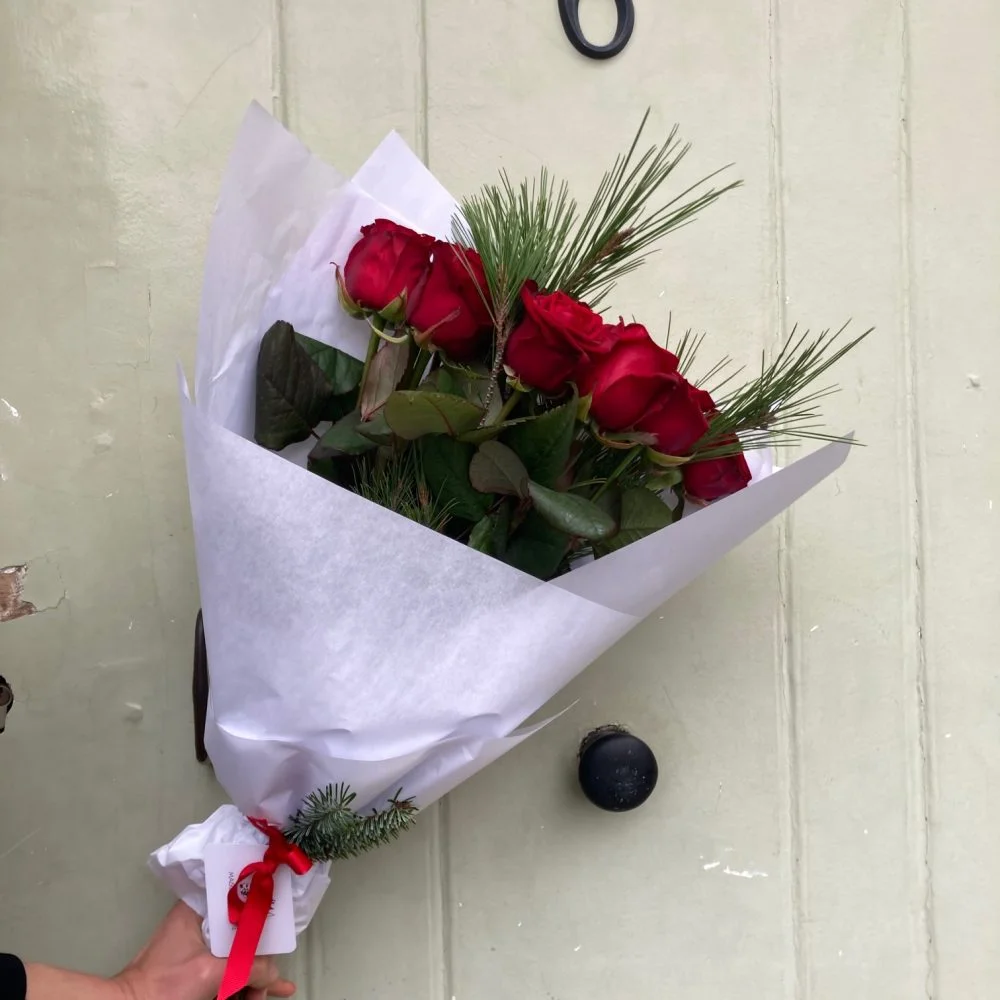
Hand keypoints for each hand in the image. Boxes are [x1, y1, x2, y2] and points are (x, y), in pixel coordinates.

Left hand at [116, 902, 295, 999]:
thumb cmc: (162, 986)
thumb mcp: (209, 973)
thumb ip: (248, 968)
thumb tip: (276, 973)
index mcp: (198, 910)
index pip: (240, 899)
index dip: (263, 912)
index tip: (284, 923)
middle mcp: (200, 923)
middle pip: (243, 935)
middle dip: (259, 962)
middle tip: (269, 985)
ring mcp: (198, 948)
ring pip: (237, 956)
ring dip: (252, 979)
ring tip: (260, 999)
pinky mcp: (197, 969)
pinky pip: (228, 970)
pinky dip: (244, 983)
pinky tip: (268, 992)